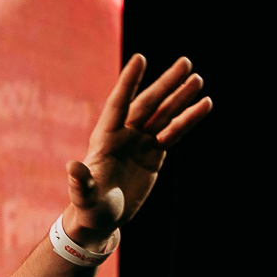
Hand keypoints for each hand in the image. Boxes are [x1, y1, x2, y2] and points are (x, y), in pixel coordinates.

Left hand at [64, 53, 212, 241]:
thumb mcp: (84, 197)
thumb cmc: (89, 208)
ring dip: (180, 97)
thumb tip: (73, 166)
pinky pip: (173, 132)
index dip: (129, 82)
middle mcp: (123, 135)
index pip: (119, 104)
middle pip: (148, 104)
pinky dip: (188, 119)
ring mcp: (139, 143)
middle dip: (165, 84)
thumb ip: (81, 182)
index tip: (140, 58)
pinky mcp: (153, 154)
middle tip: (185, 62)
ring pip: (163, 115)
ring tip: (197, 79)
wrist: (102, 219)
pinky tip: (204, 105)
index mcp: (105, 139)